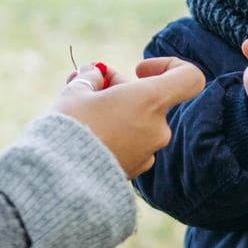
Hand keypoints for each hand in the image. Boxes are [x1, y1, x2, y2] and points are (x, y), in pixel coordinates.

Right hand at [52, 58, 205, 177]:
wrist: (58, 181)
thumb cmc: (70, 128)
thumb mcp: (76, 91)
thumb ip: (91, 78)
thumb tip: (94, 74)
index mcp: (152, 101)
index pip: (189, 78)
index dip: (169, 66)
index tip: (139, 70)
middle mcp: (158, 128)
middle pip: (152, 99)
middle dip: (123, 90)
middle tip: (90, 84)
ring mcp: (149, 152)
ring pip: (139, 122)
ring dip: (117, 112)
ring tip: (80, 110)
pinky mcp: (135, 171)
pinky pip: (131, 144)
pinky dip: (115, 135)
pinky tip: (86, 135)